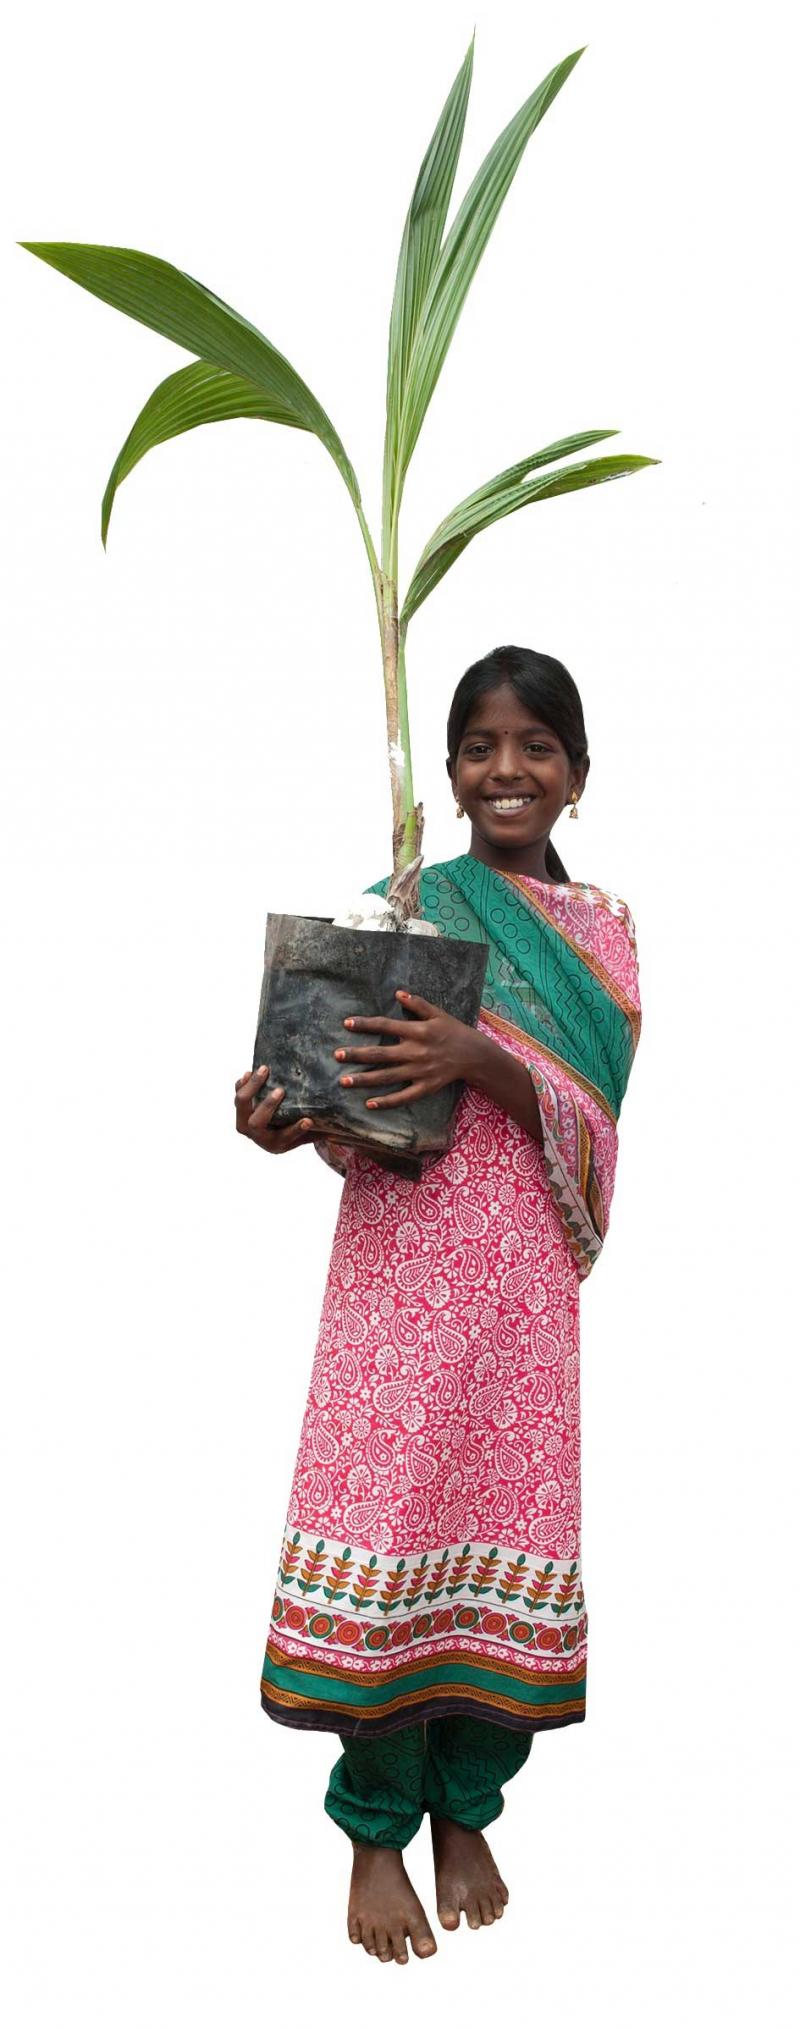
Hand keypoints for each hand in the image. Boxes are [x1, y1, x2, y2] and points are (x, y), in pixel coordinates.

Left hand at [234, 1065, 320, 1153]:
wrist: (276, 1130)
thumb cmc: (300, 1131)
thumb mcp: (312, 1134)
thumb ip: (323, 1130)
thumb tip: (346, 1125)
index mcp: (276, 1145)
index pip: (283, 1138)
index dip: (294, 1130)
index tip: (308, 1120)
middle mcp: (258, 1136)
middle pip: (255, 1123)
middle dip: (267, 1106)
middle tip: (281, 1090)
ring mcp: (245, 1121)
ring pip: (241, 1105)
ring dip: (252, 1087)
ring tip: (265, 1070)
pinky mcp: (241, 1108)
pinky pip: (238, 1094)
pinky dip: (243, 1083)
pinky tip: (251, 1072)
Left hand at [331, 989, 478, 1110]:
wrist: (475, 1055)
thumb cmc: (454, 1031)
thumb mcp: (438, 1013)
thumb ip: (417, 1004)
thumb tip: (398, 993)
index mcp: (417, 1031)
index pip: (386, 1026)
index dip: (365, 1024)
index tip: (346, 1024)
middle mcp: (416, 1051)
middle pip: (381, 1054)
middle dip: (357, 1055)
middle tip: (336, 1055)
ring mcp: (420, 1071)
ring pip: (387, 1076)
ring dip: (364, 1079)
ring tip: (344, 1081)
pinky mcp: (425, 1086)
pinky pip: (403, 1096)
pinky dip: (387, 1101)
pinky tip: (369, 1103)